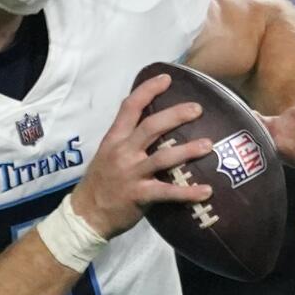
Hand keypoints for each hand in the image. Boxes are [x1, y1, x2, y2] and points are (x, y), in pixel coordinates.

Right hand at [70, 74, 213, 238]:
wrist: (86, 216)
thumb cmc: (99, 183)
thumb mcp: (106, 153)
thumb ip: (125, 138)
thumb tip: (146, 121)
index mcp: (114, 139)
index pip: (130, 107)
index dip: (148, 90)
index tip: (166, 78)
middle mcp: (122, 152)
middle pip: (151, 127)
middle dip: (175, 115)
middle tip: (197, 109)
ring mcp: (131, 174)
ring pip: (163, 157)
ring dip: (188, 150)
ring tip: (208, 145)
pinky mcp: (139, 195)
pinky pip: (168, 192)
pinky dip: (189, 192)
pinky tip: (207, 191)